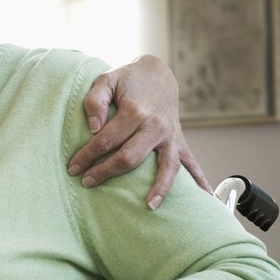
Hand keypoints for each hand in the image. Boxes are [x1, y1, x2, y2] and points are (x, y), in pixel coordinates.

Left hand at [68, 55, 210, 208]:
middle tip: (86, 182)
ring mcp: (170, 134)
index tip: (73, 167)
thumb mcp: (106, 80)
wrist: (157, 72)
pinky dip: (200, 180)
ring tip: (149, 206)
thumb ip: (96, 101)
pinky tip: (206, 198)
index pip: (106, 140)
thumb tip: (94, 128)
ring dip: (159, 188)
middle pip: (130, 158)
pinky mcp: (178, 139)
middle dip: (106, 172)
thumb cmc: (127, 79)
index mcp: (135, 111)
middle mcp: (156, 125)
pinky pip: (190, 162)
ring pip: (166, 166)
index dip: (87, 155)